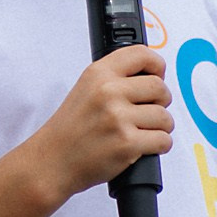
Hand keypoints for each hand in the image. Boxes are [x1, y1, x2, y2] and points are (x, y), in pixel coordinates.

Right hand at [31, 46, 172, 203]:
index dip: (157, 66)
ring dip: (160, 127)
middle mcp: (109, 92)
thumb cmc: (69, 130)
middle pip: (160, 88)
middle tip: (148, 111)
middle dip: (161, 102)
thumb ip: (115, 79)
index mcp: (99, 74)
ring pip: (165, 117)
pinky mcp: (127, 144)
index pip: (143, 55)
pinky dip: (159, 146)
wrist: (51, 162)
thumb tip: (152, 76)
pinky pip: (164, 140)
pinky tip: (143, 146)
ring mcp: (118, 118)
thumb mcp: (85, 90)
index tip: (157, 76)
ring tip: (142, 132)